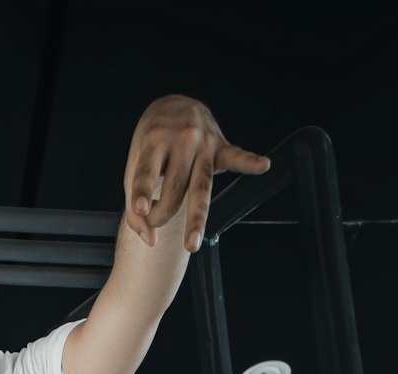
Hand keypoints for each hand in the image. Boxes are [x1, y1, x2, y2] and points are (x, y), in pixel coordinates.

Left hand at [123, 95, 269, 252]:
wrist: (174, 104)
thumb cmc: (150, 144)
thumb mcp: (134, 167)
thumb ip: (135, 206)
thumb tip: (151, 241)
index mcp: (154, 141)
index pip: (147, 173)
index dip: (143, 191)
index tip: (141, 208)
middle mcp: (181, 140)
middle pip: (174, 188)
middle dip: (162, 214)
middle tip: (155, 224)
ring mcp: (203, 143)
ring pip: (201, 187)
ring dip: (197, 219)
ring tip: (192, 245)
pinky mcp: (221, 146)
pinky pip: (237, 156)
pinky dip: (250, 161)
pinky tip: (263, 165)